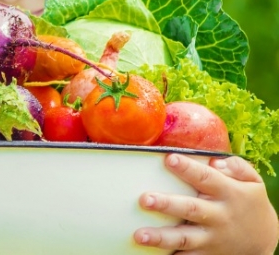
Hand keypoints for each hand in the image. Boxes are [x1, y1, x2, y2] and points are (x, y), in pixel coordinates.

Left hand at [134, 153, 277, 254]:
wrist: (263, 239)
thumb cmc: (249, 203)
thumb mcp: (253, 182)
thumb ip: (236, 167)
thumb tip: (215, 162)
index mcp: (228, 193)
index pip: (205, 177)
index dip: (187, 168)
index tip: (169, 158)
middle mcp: (218, 215)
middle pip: (190, 209)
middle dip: (166, 204)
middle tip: (144, 199)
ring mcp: (210, 237)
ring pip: (183, 238)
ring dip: (160, 237)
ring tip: (139, 235)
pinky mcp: (205, 254)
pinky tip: (150, 254)